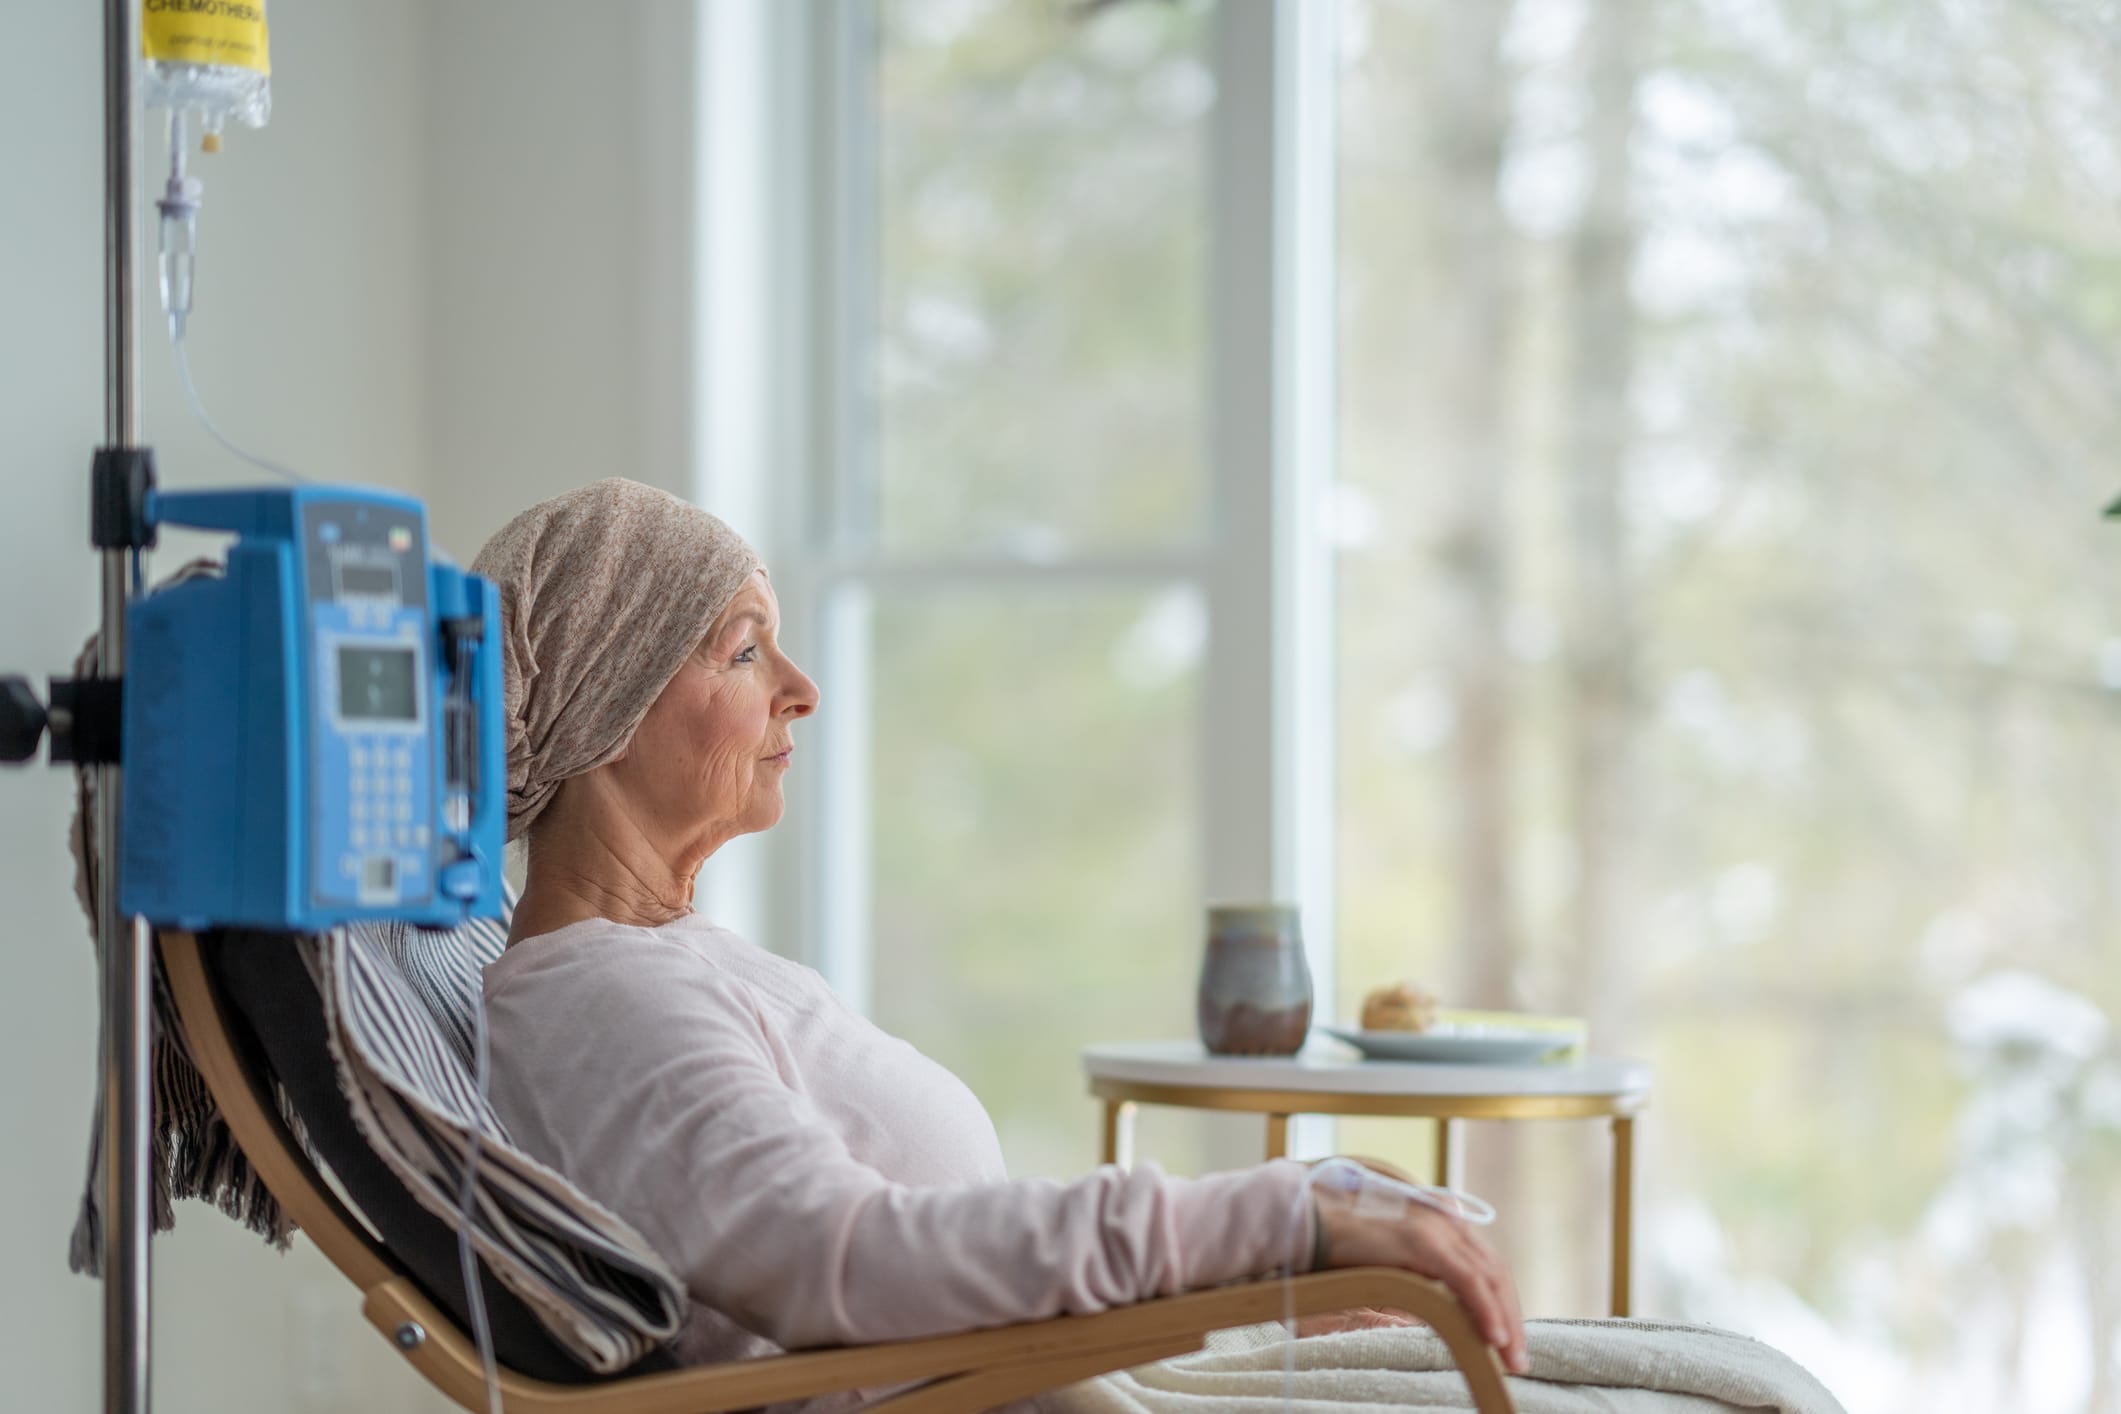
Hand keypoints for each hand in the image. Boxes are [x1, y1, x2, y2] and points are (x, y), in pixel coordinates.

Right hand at [1313, 1185, 1528, 1374]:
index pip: (1487, 1266)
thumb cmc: (1339, 1250)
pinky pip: (1465, 1279)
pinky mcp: (1421, 1240)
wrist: (1306, 1224)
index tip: (1507, 1341)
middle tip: (1517, 1360)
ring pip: (1488, 1277)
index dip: (1503, 1304)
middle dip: (1512, 1318)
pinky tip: (1492, 1337)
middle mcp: (1445, 1219)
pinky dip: (1484, 1309)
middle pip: (1495, 1272)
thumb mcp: (1390, 1269)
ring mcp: (1435, 1226)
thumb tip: (1433, 1319)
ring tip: (1511, 1359)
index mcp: (1442, 1222)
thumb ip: (1417, 1283)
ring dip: (1505, 1321)